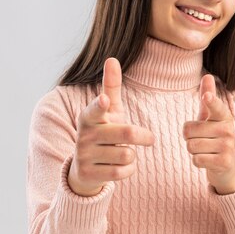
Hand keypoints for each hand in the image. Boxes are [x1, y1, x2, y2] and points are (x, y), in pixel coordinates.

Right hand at [67, 58, 154, 195]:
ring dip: (132, 155)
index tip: (105, 100)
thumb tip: (112, 58)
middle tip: (150, 138)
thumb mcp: (108, 111)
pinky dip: (128, 169)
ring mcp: (85, 156)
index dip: (101, 105)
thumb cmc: (103, 131)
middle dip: (143, 136)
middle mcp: (85, 135)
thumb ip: (110, 87)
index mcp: (89, 116)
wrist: (84, 168)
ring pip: (126, 155)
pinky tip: (120, 167)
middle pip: (126, 133)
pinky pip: (122, 172)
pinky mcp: (90, 174)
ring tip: (123, 153)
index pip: (96, 109)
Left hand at [183, 74, 234, 194]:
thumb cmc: (215, 139)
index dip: (210, 101)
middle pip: (189, 130)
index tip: (206, 97)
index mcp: (224, 116)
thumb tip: (207, 75)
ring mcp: (228, 146)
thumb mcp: (211, 118)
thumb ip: (207, 99)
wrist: (229, 168)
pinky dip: (197, 162)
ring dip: (193, 150)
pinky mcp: (224, 162)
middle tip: (203, 141)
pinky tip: (208, 161)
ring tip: (206, 151)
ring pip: (191, 146)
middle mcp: (228, 129)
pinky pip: (196, 159)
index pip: (215, 106)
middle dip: (189, 138)